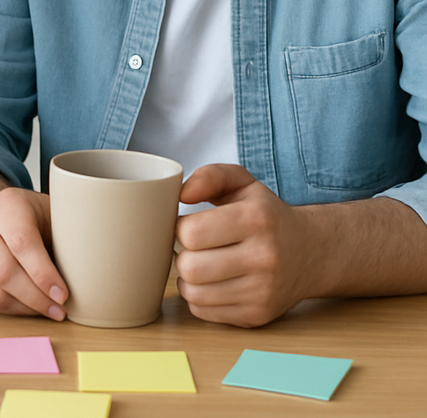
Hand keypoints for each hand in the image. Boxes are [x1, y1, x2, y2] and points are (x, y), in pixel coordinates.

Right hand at [0, 187, 67, 319]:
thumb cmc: (29, 217)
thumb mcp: (50, 211)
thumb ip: (68, 232)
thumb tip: (97, 266)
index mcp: (6, 204)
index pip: (22, 243)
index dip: (43, 274)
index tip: (63, 295)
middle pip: (4, 272)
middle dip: (36, 299)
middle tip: (59, 310)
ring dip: (24, 309)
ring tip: (47, 311)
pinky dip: (9, 310)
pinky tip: (27, 306)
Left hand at [175, 163, 313, 326]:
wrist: (312, 252)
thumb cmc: (267, 215)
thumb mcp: (242, 182)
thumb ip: (210, 176)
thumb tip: (182, 194)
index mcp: (256, 219)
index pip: (191, 232)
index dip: (179, 227)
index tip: (188, 224)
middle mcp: (263, 257)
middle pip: (190, 267)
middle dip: (181, 254)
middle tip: (192, 247)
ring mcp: (262, 291)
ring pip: (193, 293)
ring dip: (187, 278)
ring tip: (199, 263)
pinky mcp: (257, 315)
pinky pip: (203, 311)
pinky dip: (198, 297)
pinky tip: (210, 282)